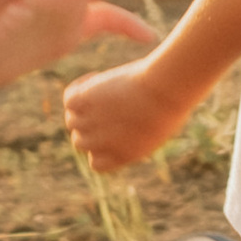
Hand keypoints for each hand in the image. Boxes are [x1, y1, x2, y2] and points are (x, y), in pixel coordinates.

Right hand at [65, 56, 195, 174]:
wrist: (165, 89)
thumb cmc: (170, 105)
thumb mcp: (158, 125)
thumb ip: (140, 131)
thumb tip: (131, 122)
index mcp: (122, 155)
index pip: (97, 163)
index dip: (100, 148)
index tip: (112, 132)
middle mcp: (102, 143)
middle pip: (80, 141)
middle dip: (91, 126)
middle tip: (107, 105)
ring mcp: (92, 122)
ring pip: (72, 120)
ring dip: (83, 107)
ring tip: (102, 89)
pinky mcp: (85, 100)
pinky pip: (69, 98)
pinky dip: (78, 88)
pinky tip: (95, 77)